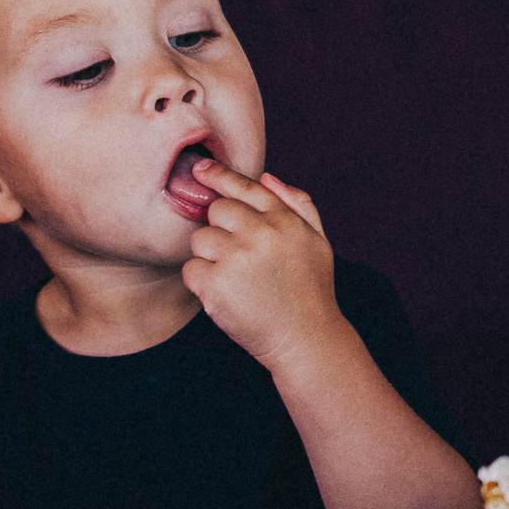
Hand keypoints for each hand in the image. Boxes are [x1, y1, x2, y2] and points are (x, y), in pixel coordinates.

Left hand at [183, 161, 340, 363]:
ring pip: (200, 239)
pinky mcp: (215, 284)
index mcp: (285, 219)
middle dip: (221, 229)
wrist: (306, 339)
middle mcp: (260, 233)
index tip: (200, 169)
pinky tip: (227, 294)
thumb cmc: (311, 290)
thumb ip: (298, 204)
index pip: (244, 186)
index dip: (219, 175)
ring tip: (236, 279)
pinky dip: (202, 282)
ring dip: (211, 257)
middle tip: (238, 255)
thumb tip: (267, 178)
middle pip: (216, 210)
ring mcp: (236, 258)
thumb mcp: (317, 241)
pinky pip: (191, 269)